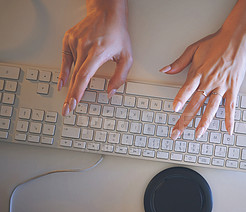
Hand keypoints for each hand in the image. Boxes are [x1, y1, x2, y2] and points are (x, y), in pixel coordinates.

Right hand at [58, 0, 132, 115]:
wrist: (107, 12)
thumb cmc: (117, 34)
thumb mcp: (127, 56)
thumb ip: (120, 76)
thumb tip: (111, 92)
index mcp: (98, 52)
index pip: (84, 76)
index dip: (78, 91)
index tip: (73, 103)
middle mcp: (84, 47)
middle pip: (75, 77)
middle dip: (70, 96)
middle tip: (66, 109)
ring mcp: (74, 42)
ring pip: (71, 68)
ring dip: (71, 84)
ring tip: (69, 99)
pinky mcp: (68, 39)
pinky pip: (65, 59)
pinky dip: (64, 72)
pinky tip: (62, 83)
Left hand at [160, 29, 245, 139]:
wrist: (236, 39)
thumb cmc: (216, 43)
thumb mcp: (193, 49)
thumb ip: (179, 62)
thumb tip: (165, 69)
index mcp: (199, 73)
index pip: (187, 89)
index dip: (181, 99)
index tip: (174, 109)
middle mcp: (209, 81)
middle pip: (195, 104)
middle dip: (185, 119)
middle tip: (178, 132)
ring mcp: (221, 87)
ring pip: (211, 108)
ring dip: (204, 122)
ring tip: (198, 134)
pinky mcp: (233, 89)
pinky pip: (231, 107)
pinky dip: (229, 119)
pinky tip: (227, 130)